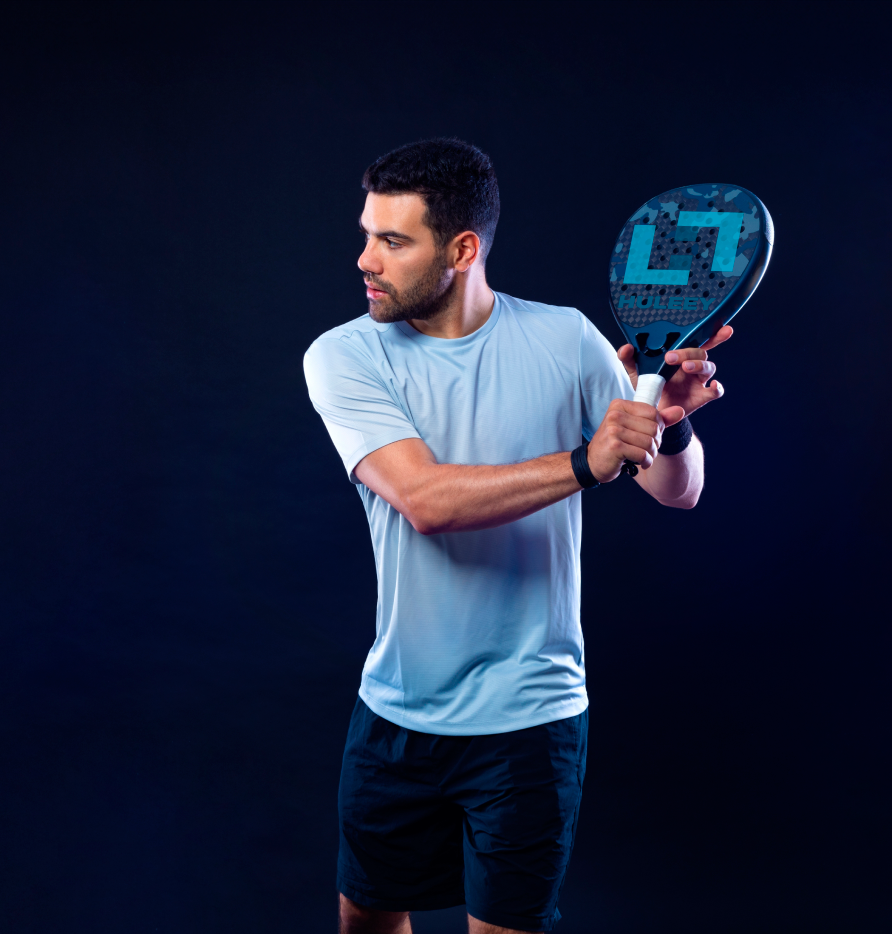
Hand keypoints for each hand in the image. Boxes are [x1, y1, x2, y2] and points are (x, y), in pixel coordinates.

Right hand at [586, 398, 685, 481]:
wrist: (592, 462)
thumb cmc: (614, 444)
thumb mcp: (634, 427)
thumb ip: (657, 419)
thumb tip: (680, 411)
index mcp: (620, 405)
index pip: (653, 412)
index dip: (658, 427)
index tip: (650, 436)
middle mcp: (615, 415)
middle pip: (653, 428)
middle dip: (656, 442)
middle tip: (648, 449)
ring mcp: (613, 430)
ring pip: (649, 442)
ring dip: (651, 453)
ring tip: (645, 457)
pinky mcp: (615, 446)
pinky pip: (642, 454)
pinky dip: (646, 462)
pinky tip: (641, 464)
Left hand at [617, 325, 732, 416]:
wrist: (653, 411)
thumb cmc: (650, 388)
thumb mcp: (637, 372)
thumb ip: (630, 359)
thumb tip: (626, 348)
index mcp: (680, 355)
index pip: (695, 338)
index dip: (708, 329)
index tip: (715, 322)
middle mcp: (692, 364)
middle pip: (700, 351)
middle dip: (689, 351)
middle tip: (671, 357)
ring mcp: (698, 380)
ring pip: (709, 367)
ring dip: (699, 364)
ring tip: (685, 367)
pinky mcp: (701, 396)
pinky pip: (716, 391)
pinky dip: (718, 388)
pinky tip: (714, 385)